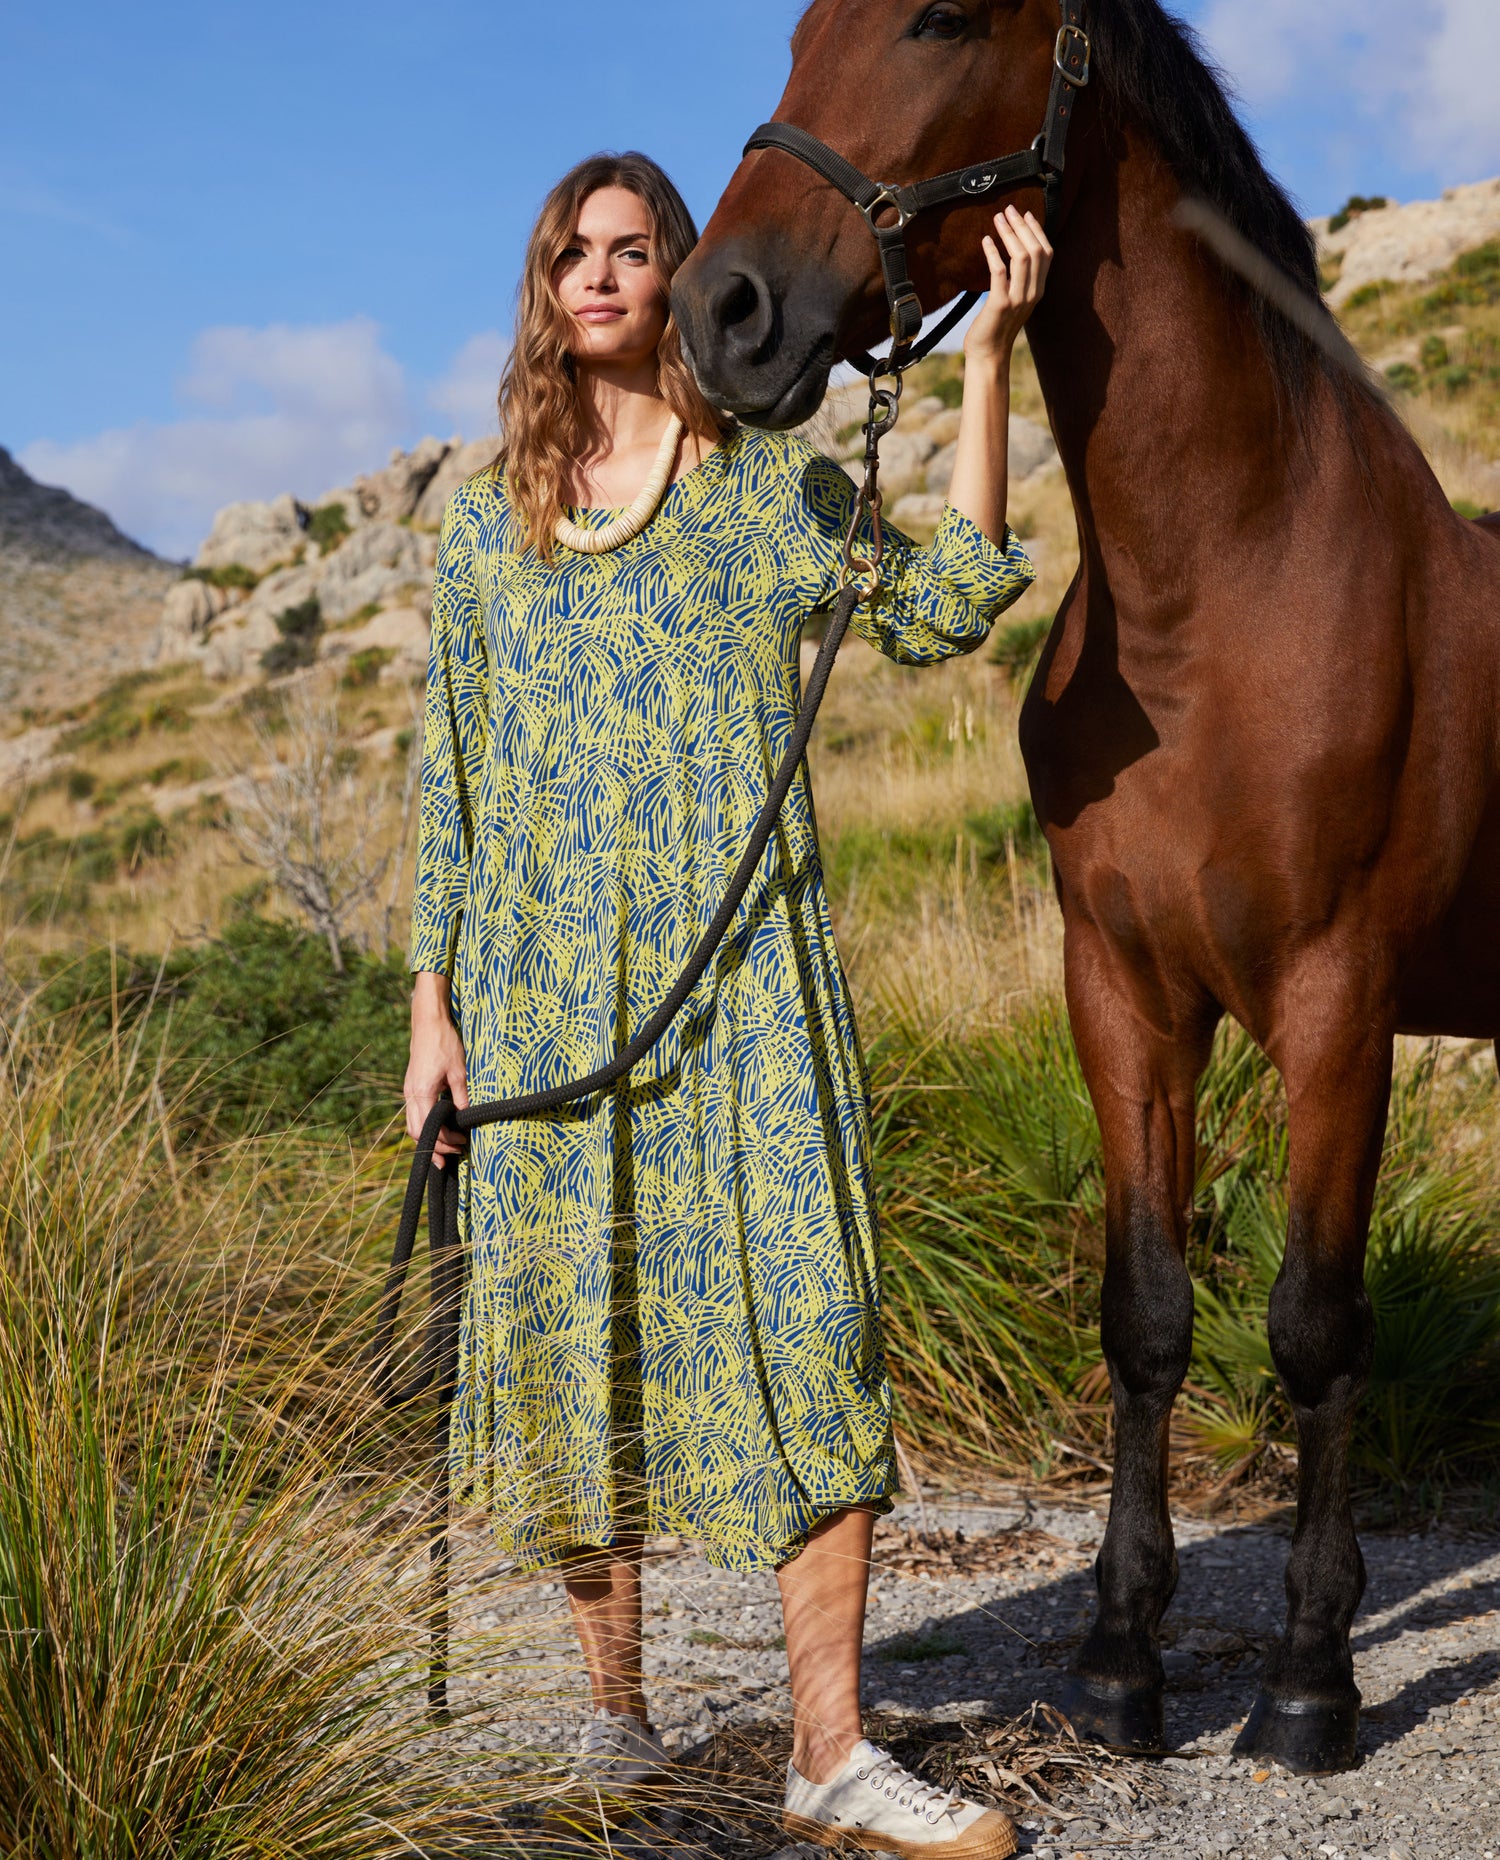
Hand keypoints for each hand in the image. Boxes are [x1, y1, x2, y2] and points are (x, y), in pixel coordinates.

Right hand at [405, 974, 468, 1167]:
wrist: (428, 1021)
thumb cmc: (444, 1043)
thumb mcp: (459, 1071)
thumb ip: (462, 1096)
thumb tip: (467, 1118)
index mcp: (421, 1092)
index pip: (428, 1129)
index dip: (444, 1142)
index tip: (462, 1143)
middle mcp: (410, 1094)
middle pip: (415, 1132)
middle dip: (433, 1147)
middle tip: (452, 1156)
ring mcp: (408, 1090)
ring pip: (412, 1124)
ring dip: (427, 1137)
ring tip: (445, 1147)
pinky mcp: (411, 1086)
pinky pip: (414, 1113)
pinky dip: (424, 1125)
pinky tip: (438, 1127)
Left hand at [964, 204, 1052, 367]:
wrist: (988, 354)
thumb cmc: (997, 326)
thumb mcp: (1014, 300)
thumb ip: (1018, 280)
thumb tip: (1013, 253)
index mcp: (1039, 290)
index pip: (1046, 253)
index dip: (1038, 231)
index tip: (1026, 214)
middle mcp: (1033, 293)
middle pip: (1035, 250)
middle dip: (1022, 226)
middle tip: (1009, 209)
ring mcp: (1018, 299)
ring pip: (1021, 257)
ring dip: (1009, 234)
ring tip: (997, 219)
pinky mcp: (1000, 304)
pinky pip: (999, 272)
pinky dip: (993, 253)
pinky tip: (985, 241)